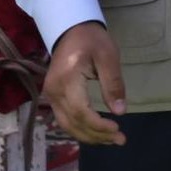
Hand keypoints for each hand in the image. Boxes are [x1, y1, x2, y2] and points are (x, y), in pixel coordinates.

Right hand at [44, 20, 126, 145]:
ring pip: (67, 125)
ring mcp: (50, 95)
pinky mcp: (52, 97)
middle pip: (73, 123)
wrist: (71, 29)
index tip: (118, 130)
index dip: (99, 125)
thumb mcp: (108, 56)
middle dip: (96, 135)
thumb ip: (113, 84)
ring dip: (88, 136)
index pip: (81, 111)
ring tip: (111, 140)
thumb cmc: (92, 40)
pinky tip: (96, 133)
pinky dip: (80, 129)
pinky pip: (64, 119)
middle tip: (120, 140)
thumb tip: (120, 111)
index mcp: (67, 79)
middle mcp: (53, 91)